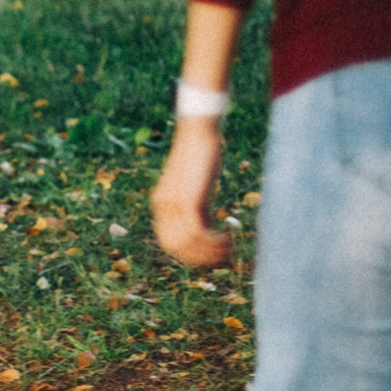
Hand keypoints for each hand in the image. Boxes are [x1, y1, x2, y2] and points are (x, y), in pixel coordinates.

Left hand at [150, 117, 234, 267]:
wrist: (198, 132)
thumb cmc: (201, 158)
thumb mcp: (196, 189)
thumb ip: (198, 210)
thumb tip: (207, 230)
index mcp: (161, 205)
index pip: (169, 243)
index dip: (190, 255)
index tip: (211, 255)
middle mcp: (162, 207)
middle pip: (175, 248)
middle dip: (200, 258)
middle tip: (224, 255)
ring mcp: (172, 205)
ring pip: (187, 244)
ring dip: (210, 251)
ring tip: (229, 247)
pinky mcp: (186, 200)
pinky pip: (196, 233)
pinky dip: (213, 241)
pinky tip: (228, 237)